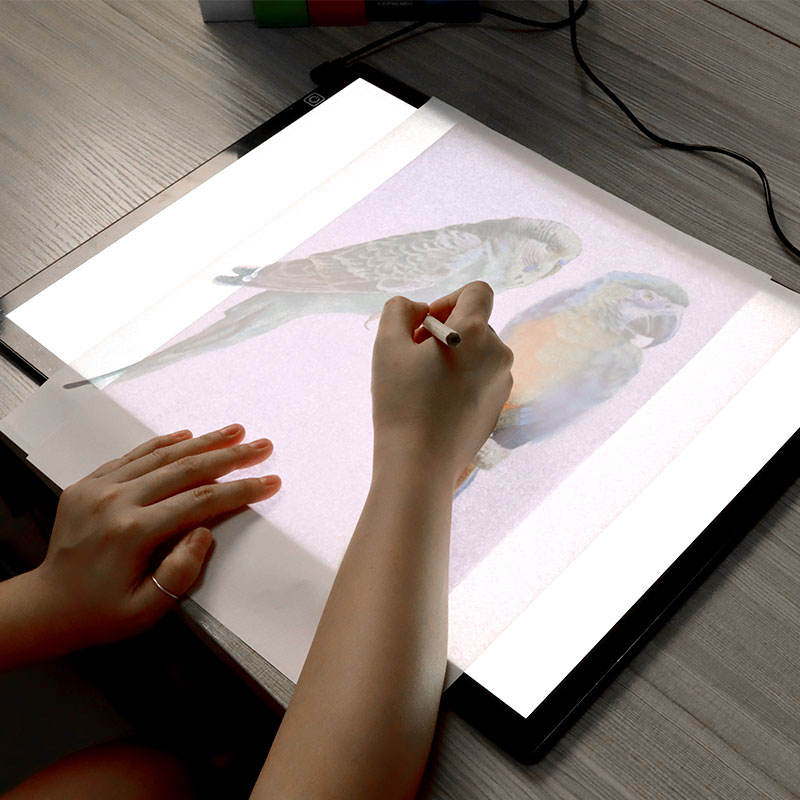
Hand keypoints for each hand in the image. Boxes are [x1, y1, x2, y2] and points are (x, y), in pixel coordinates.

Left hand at [30, 424, 279, 651]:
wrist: (45, 606)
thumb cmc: (100, 613)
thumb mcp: (146, 610)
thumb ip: (180, 571)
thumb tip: (205, 532)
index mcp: (133, 532)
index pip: (199, 502)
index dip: (240, 490)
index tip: (270, 481)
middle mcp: (116, 501)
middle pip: (185, 470)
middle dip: (230, 456)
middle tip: (263, 446)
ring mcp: (99, 488)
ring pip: (161, 456)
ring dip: (203, 441)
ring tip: (235, 430)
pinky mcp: (88, 483)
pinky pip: (132, 456)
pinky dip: (162, 443)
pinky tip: (187, 434)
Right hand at [371, 281, 512, 485]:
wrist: (419, 465)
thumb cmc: (401, 402)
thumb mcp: (387, 345)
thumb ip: (399, 310)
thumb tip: (420, 309)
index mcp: (477, 332)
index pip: (477, 291)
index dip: (447, 299)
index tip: (424, 327)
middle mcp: (499, 354)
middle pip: (474, 325)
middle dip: (444, 333)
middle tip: (414, 360)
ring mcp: (502, 384)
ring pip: (477, 354)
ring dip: (452, 358)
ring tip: (423, 386)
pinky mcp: (498, 409)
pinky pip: (480, 380)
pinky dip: (460, 383)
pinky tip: (435, 406)